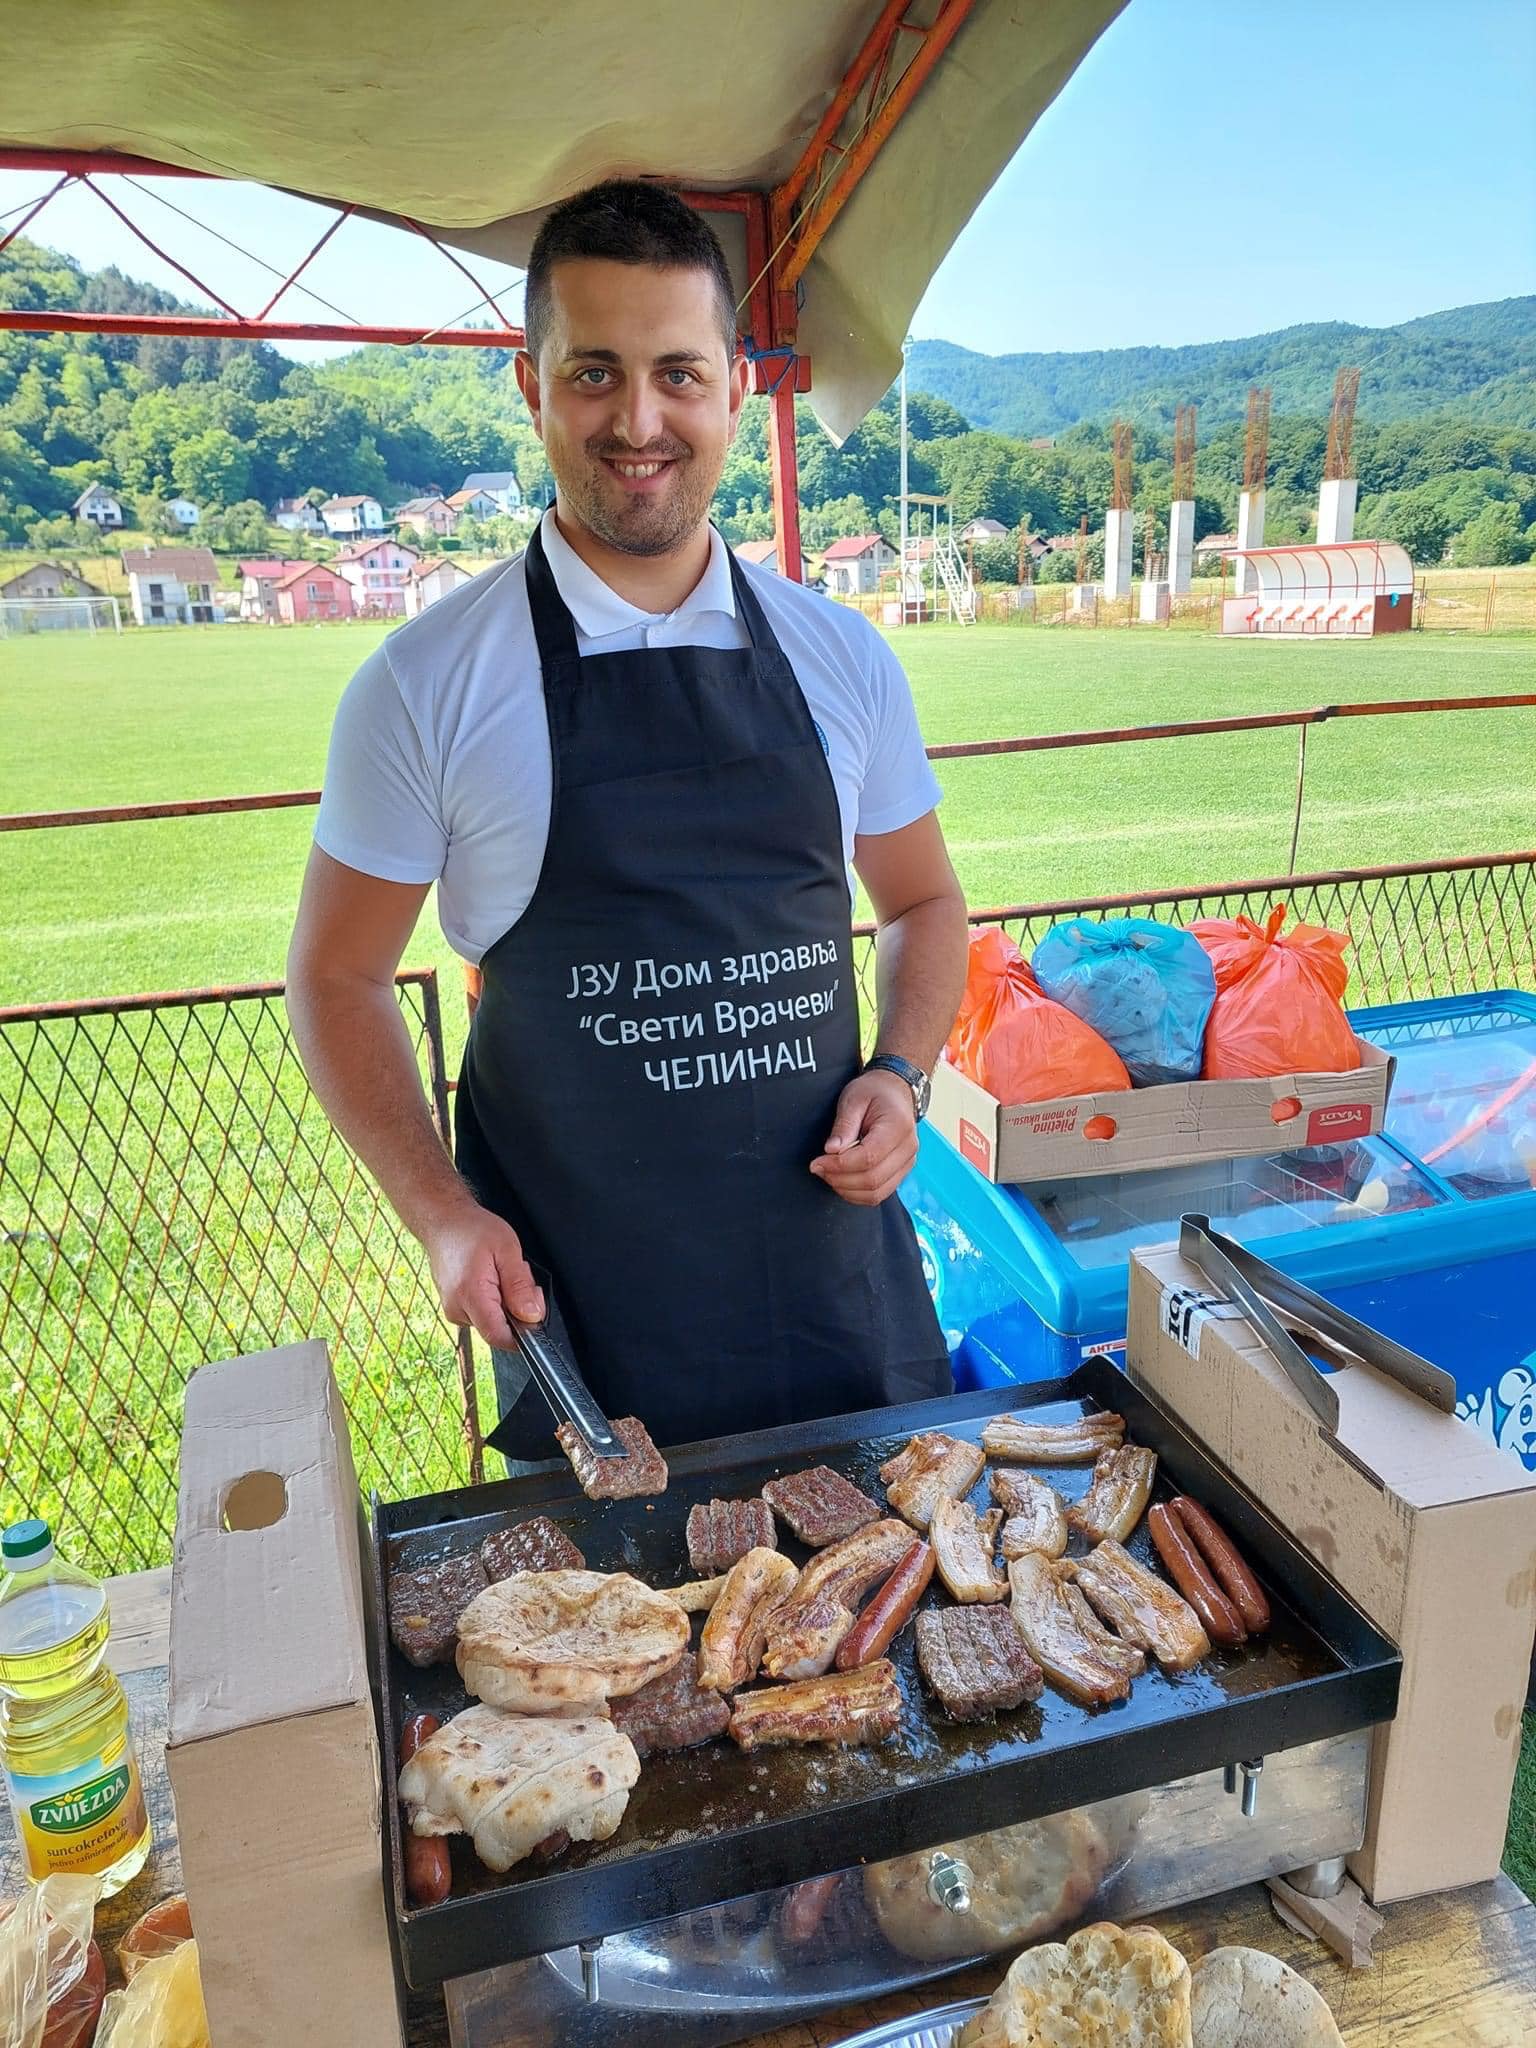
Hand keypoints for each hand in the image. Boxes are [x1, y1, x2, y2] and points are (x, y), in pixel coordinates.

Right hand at [421, 1203, 544, 1347]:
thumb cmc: (472, 1230)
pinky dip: (493, 1299)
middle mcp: (457, 1309)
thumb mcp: (507, 1250)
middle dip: (516, 1308)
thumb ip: (520, 1286)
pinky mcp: (454, 1307)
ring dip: (505, 1301)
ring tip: (500, 1272)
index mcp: (471, 1296)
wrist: (443, 1221)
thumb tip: (532, 1316)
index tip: (533, 1308)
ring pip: (492, 1320)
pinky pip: (482, 1313)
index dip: (523, 1330)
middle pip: (499, 1328)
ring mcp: (453, 1310)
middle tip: (516, 1275)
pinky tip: (491, 1277)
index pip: (499, 1337)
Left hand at [809, 1068, 917, 1207]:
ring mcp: (907, 1162)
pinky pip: (879, 1194)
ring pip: (876, 1193)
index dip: (839, 1165)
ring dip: (847, 1190)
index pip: (869, 1157)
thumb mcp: (853, 1099)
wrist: (895, 1090)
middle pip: (873, 1179)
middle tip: (818, 1168)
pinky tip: (841, 1180)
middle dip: (840, 1179)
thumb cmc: (874, 1091)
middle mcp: (908, 1148)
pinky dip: (857, 1194)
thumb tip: (831, 1151)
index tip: (817, 1162)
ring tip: (828, 1174)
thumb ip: (844, 1125)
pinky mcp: (901, 1172)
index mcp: (898, 1127)